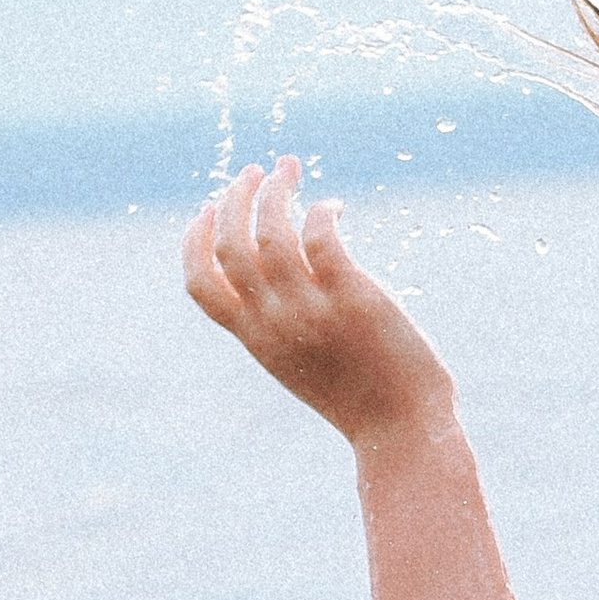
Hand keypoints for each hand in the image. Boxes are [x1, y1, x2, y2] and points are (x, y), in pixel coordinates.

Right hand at [182, 157, 454, 446]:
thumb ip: (284, 325)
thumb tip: (285, 277)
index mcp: (256, 339)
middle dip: (235, 198)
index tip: (209, 207)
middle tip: (255, 171)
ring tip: (289, 170)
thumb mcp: (304, 363)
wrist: (402, 429)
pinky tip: (334, 206)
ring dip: (275, 191)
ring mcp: (310, 309)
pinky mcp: (351, 296)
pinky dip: (320, 210)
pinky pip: (320, 236)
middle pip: (231, 246)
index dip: (196, 240)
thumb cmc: (362, 398)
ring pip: (271, 232)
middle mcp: (274, 322)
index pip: (200, 284)